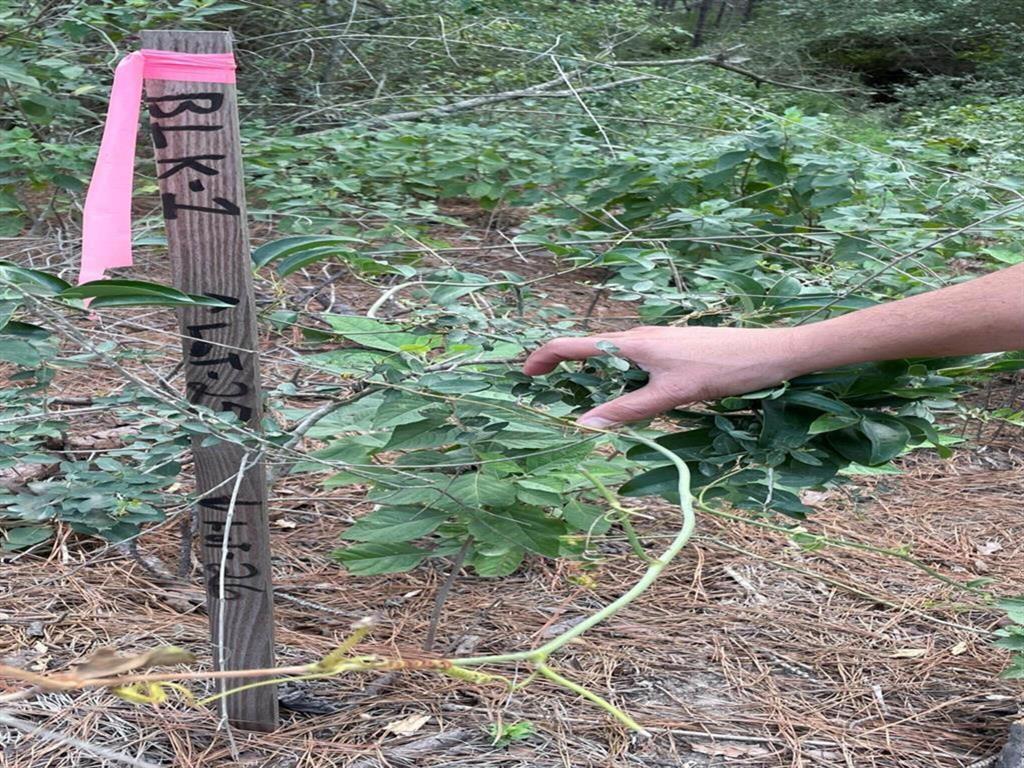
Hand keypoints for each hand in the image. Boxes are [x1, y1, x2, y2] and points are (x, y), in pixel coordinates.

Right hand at [522, 326, 806, 426]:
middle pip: (589, 349)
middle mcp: (639, 337)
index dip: (543, 357)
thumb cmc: (722, 369)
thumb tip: (583, 427)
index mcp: (632, 342)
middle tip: (548, 396)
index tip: (524, 375)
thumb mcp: (672, 395)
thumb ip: (627, 411)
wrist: (773, 352)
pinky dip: (617, 378)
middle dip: (563, 368)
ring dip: (592, 376)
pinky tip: (629, 398)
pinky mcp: (674, 349)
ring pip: (613, 357)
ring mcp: (657, 342)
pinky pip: (633, 362)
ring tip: (583, 403)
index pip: (573, 344)